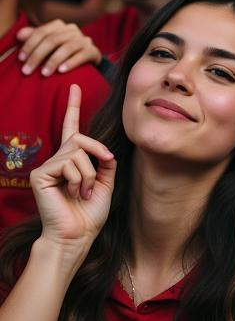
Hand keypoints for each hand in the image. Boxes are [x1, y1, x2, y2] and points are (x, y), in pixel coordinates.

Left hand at [16, 20, 101, 75]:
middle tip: (27, 71)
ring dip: (53, 61)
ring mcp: (84, 39)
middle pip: (52, 40)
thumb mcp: (46, 44)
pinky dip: (71, 63)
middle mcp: (72, 30)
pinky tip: (61, 71)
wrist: (86, 58)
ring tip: (44, 74)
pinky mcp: (93, 51)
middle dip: (38, 56)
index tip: (21, 59)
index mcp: (59, 25)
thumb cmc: (60, 51)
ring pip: (67, 48)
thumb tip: (19, 35)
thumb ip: (33, 38)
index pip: (42, 32)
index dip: (29, 45)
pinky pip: (82, 55)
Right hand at [31, 85, 115, 265]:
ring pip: (79, 152)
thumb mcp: (106, 183)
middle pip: (81, 137)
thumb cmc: (90, 213)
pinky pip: (70, 164)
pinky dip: (79, 180)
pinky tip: (72, 194)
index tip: (73, 85)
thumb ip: (106, 162)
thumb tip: (105, 149)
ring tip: (83, 193)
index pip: (72, 128)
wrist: (77, 234)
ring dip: (90, 175)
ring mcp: (48, 165)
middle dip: (99, 153)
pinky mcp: (42, 173)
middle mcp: (58, 159)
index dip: (72, 106)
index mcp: (73, 160)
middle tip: (101, 173)